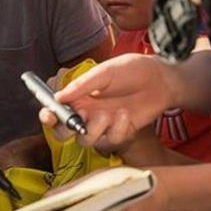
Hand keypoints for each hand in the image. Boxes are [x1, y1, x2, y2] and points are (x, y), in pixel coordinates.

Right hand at [47, 54, 173, 151]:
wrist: (161, 80)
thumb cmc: (132, 70)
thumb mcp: (104, 73)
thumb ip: (81, 86)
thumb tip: (58, 97)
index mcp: (78, 96)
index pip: (56, 110)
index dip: (48, 116)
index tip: (49, 116)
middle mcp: (86, 112)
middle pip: (64, 132)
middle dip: (65, 130)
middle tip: (79, 122)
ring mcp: (102, 124)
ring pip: (86, 140)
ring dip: (95, 129)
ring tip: (109, 114)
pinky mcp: (119, 133)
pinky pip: (110, 141)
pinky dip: (117, 130)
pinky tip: (126, 115)